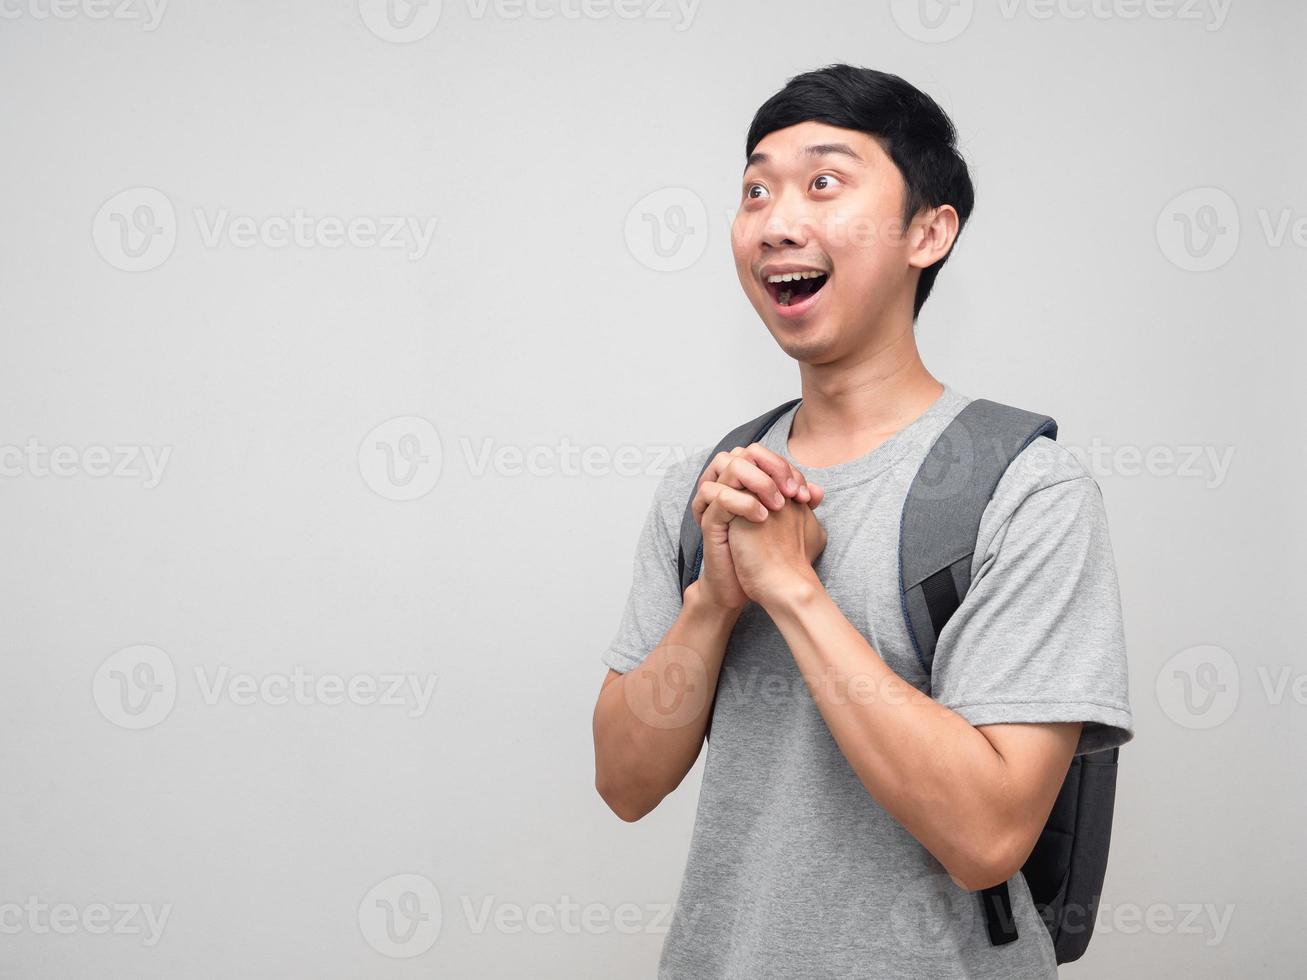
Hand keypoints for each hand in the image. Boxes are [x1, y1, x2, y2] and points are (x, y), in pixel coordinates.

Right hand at [691, 444, 824, 612]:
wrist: (754, 587)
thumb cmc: (771, 555)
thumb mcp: (790, 528)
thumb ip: (801, 507)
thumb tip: (817, 491)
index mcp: (746, 485)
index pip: (763, 455)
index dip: (786, 467)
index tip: (805, 494)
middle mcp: (729, 487)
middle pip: (744, 452)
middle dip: (773, 467)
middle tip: (792, 492)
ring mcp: (716, 502)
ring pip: (729, 466)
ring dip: (759, 481)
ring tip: (778, 506)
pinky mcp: (709, 521)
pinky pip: (720, 497)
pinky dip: (744, 502)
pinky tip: (763, 517)